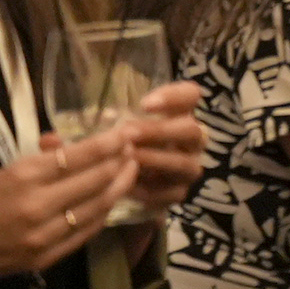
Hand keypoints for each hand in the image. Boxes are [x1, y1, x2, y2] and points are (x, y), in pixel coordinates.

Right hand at [0, 129, 134, 281]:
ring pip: (96, 208)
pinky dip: (102, 215)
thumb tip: (68, 145)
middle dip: (121, 162)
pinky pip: (84, 233)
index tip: (126, 132)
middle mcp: (38, 207)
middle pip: (96, 181)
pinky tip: (111, 201)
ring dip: (119, 188)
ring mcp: (43, 237)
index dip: (108, 144)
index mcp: (23, 178)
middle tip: (136, 148)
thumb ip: (37, 162)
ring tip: (132, 171)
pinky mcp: (44, 258)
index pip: (79, 156)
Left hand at [123, 81, 207, 216]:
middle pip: (191, 130)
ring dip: (156, 159)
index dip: (174, 97)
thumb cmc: (124, 146)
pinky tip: (128, 187)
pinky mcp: (180, 192)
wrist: (125, 183)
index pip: (190, 95)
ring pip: (184, 163)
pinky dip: (151, 190)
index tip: (144, 104)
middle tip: (129, 133)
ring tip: (128, 158)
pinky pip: (172, 192)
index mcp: (180, 115)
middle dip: (160, 131)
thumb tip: (97, 129)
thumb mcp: (120, 129)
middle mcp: (192, 140)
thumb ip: (118, 126)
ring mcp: (189, 167)